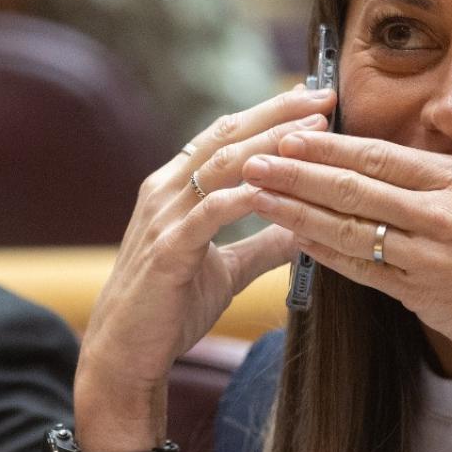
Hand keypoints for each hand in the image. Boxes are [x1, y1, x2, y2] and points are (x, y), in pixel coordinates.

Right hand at [75, 88, 335, 450]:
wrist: (126, 355)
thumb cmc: (170, 310)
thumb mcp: (226, 269)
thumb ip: (261, 243)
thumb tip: (303, 226)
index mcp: (174, 189)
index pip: (225, 135)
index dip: (269, 114)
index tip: (314, 101)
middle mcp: (165, 192)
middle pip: (226, 136)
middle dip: (277, 113)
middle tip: (324, 96)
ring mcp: (163, 218)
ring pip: (221, 166)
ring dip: (271, 144)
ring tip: (313, 131)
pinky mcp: (168, 250)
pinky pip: (211, 213)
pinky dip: (247, 197)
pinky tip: (280, 187)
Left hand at [242, 76, 451, 375]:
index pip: (384, 158)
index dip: (332, 147)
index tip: (292, 133)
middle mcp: (438, 220)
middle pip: (353, 190)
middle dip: (296, 174)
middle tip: (251, 159)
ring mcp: (422, 260)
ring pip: (346, 230)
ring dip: (295, 211)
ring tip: (254, 195)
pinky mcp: (414, 295)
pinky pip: (358, 270)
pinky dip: (322, 253)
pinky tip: (291, 238)